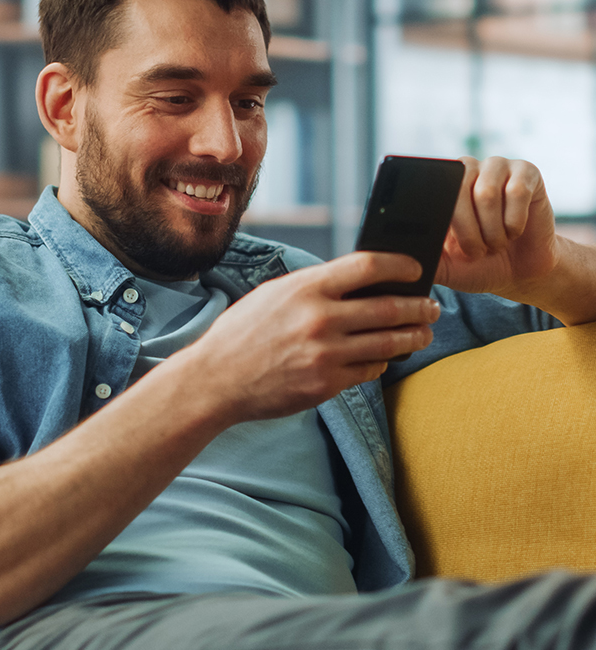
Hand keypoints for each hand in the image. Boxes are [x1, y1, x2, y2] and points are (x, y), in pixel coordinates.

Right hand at [188, 250, 439, 423]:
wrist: (216, 379)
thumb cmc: (244, 332)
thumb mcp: (276, 294)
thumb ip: (317, 286)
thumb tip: (362, 281)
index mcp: (307, 288)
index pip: (369, 266)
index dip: (401, 265)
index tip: (417, 269)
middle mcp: (320, 319)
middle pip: (390, 307)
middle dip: (420, 307)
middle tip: (432, 307)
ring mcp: (325, 354)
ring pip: (388, 343)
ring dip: (413, 337)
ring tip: (422, 333)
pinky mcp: (326, 384)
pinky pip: (369, 371)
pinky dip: (381, 363)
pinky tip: (385, 357)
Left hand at [434, 156, 559, 297]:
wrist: (520, 271)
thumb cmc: (480, 265)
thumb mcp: (445, 267)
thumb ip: (422, 259)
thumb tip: (398, 256)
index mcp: (441, 187)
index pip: (428, 189)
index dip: (439, 218)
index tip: (446, 242)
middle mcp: (467, 169)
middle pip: (458, 191)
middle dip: (467, 232)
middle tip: (477, 253)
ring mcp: (497, 167)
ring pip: (486, 194)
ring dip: (492, 230)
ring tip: (496, 243)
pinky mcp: (526, 172)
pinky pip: (517, 192)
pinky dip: (514, 222)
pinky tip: (515, 231)